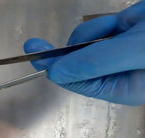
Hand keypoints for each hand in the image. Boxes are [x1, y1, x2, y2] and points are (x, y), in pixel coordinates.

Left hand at [23, 1, 144, 105]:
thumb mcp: (133, 53)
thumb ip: (94, 63)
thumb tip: (55, 73)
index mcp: (118, 88)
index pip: (76, 81)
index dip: (54, 68)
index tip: (34, 55)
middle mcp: (115, 74)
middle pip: (75, 65)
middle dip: (65, 51)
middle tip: (33, 46)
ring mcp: (116, 54)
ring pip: (85, 45)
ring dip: (92, 33)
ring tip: (121, 26)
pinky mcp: (120, 35)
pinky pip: (98, 30)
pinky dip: (104, 24)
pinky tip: (125, 20)